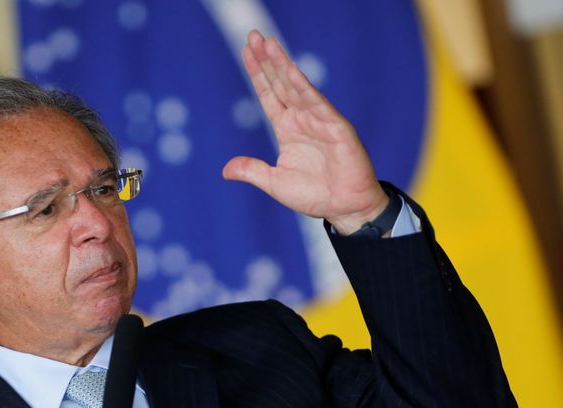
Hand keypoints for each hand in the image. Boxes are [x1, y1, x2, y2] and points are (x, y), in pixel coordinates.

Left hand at [222, 30, 388, 234]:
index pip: (269, 94)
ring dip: (283, 65)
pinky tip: (291, 71)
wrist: (345, 208)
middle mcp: (302, 119)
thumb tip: (225, 170)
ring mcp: (319, 120)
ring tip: (268, 44)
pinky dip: (304, 88)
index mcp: (287, 129)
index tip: (246, 52)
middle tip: (252, 36)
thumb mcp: (275, 183)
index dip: (258, 74)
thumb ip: (253, 171)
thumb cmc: (315, 195)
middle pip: (280, 83)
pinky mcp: (336, 127)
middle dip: (267, 60)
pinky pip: (317, 104)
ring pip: (297, 88)